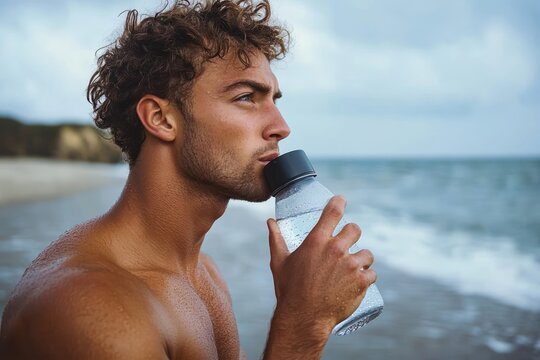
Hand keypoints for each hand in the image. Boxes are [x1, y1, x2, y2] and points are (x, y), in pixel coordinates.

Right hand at [267, 196, 376, 333]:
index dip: (339, 202)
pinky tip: (358, 282)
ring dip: (361, 259)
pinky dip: (366, 277)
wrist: (303, 318)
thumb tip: (270, 222)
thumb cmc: (289, 289)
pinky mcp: (361, 282)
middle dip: (351, 235)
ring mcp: (350, 265)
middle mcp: (336, 249)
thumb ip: (276, 239)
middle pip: (354, 229)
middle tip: (347, 245)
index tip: (341, 200)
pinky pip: (372, 273)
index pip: (333, 211)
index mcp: (316, 241)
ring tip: (352, 269)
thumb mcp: (279, 262)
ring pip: (366, 253)